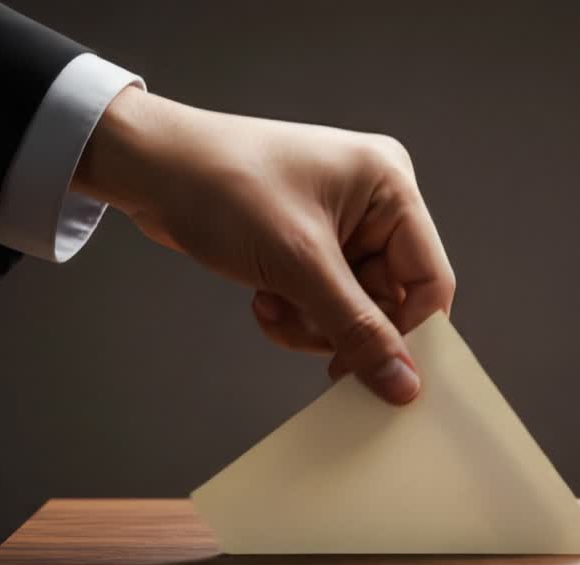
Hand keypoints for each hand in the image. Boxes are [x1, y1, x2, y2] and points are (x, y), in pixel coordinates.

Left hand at [72, 87, 454, 404]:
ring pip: (353, 308)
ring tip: (274, 306)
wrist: (150, 168)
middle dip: (343, 325)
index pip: (429, 280)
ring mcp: (341, 223)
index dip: (409, 334)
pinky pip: (324, 301)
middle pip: (390, 300)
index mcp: (390, 186)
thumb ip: (357, 328)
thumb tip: (402, 383)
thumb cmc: (223, 186)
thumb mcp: (299, 265)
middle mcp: (374, 201)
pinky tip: (263, 296)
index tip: (384, 378)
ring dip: (313, 323)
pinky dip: (296, 312)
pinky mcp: (310, 242)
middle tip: (307, 334)